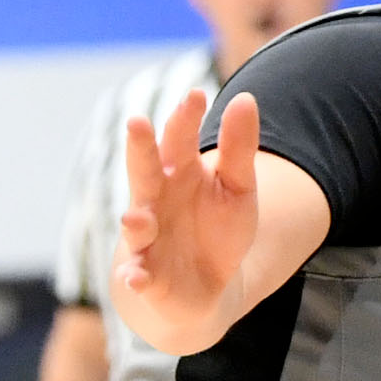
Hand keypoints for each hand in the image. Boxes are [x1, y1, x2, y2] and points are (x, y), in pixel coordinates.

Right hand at [113, 89, 259, 346]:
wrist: (204, 286)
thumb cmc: (217, 228)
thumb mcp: (238, 187)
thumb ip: (239, 147)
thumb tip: (244, 97)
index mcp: (177, 172)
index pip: (178, 139)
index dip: (185, 118)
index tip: (197, 95)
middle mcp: (154, 201)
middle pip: (144, 171)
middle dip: (140, 150)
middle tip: (137, 123)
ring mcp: (147, 239)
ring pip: (136, 226)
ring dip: (135, 221)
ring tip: (138, 217)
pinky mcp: (147, 276)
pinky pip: (138, 276)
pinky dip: (136, 276)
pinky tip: (137, 277)